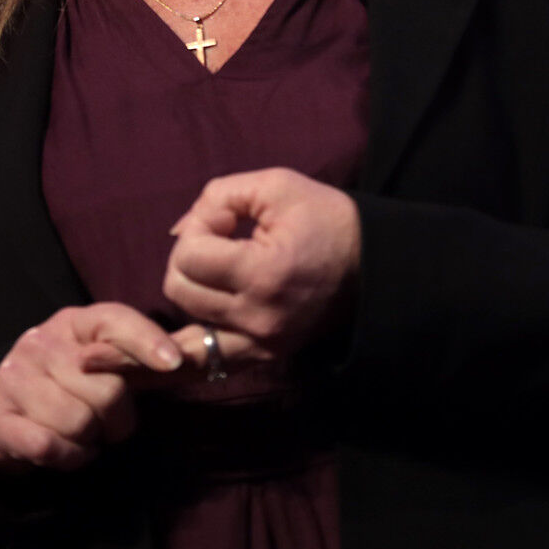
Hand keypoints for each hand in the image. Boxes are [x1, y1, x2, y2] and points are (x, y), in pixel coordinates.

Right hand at [0, 302, 187, 473]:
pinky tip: (66, 452)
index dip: (147, 342)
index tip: (173, 364)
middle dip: (117, 420)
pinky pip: (47, 446)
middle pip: (106, 389)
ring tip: (83, 436)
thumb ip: (150, 363)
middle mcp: (40, 342)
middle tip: (106, 424)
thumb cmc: (71, 388)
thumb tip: (201, 358)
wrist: (5, 414)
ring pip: (78, 422)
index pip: (114, 321)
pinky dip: (67, 459)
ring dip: (90, 441)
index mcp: (74, 323)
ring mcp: (12, 378)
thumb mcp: (108, 367)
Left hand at [161, 167, 361, 368]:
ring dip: (192, 294)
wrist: (372, 265)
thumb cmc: (325, 218)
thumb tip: (177, 232)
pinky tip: (176, 339)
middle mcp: (258, 318)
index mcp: (263, 273)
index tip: (226, 221)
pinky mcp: (263, 357)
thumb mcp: (275, 187)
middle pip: (180, 292)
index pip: (189, 257)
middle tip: (218, 245)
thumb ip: (217, 197)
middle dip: (188, 260)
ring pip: (186, 326)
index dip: (198, 229)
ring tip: (217, 274)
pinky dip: (189, 348)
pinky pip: (207, 362)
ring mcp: (261, 344)